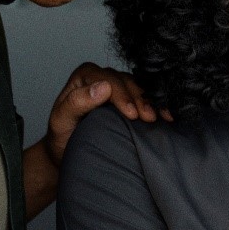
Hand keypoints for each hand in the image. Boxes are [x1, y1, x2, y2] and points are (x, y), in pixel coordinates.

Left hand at [43, 63, 162, 167]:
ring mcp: (119, 86)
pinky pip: (147, 96)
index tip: (131, 114)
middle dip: (140, 99)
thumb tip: (103, 87)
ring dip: (152, 102)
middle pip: (127, 82)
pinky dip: (158, 105)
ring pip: (140, 87)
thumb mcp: (61, 121)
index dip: (121, 95)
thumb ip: (76, 102)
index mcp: (84, 76)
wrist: (69, 152)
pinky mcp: (130, 98)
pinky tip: (167, 115)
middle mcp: (103, 76)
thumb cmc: (62, 138)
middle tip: (149, 119)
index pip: (107, 79)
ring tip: (161, 117)